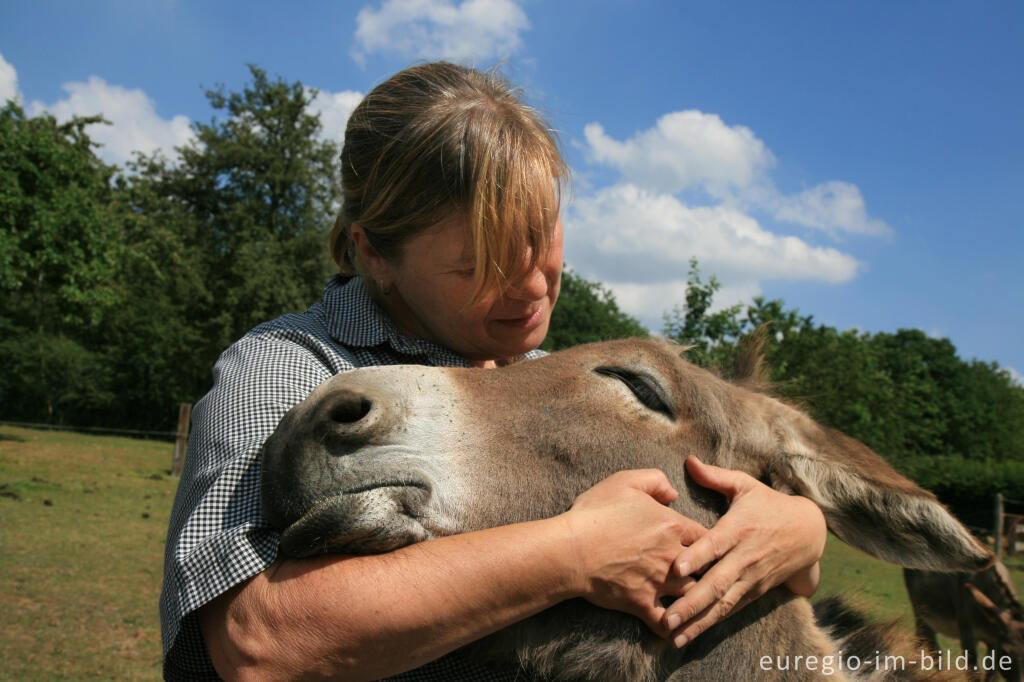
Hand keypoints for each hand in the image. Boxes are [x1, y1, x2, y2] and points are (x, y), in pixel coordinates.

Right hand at [561, 469, 707, 637]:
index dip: (707, 540)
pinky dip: (675, 627)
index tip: (702, 545)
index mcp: (672, 525)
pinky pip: (667, 622)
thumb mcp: (624, 482)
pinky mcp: (642, 604)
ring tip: (694, 597)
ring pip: (691, 593)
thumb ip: (655, 481)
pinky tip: (676, 628)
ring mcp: (659, 582)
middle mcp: (672, 555)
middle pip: (705, 567)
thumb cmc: (595, 513)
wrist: (570, 549)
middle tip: (705, 571)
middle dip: (706, 569)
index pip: (706, 536)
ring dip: (693, 594)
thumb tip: (673, 494)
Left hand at [662, 456, 825, 647]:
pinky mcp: (754, 592)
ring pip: (723, 603)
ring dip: (699, 621)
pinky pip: (731, 610)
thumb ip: (716, 476)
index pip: (716, 545)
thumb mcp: (746, 485)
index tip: (676, 568)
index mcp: (739, 529)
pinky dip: (712, 623)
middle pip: (717, 582)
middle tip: (667, 617)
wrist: (809, 533)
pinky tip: (691, 634)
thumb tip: (689, 460)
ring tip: (674, 635)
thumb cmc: (769, 504)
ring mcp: (751, 578)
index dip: (697, 556)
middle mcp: (745, 557)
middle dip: (691, 602)